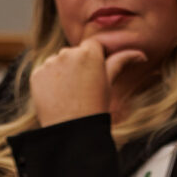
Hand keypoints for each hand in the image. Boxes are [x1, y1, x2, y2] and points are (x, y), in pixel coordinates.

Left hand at [31, 40, 146, 127]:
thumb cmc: (95, 108)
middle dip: (78, 66)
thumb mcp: (109, 84)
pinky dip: (50, 82)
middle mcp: (68, 53)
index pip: (93, 45)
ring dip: (63, 73)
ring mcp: (50, 63)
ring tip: (70, 95)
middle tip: (84, 89)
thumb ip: (121, 62)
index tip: (95, 74)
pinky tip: (58, 97)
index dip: (95, 59)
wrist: (72, 131)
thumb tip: (140, 55)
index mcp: (89, 53)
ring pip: (58, 62)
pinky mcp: (36, 74)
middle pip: (74, 53)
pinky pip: (44, 72)